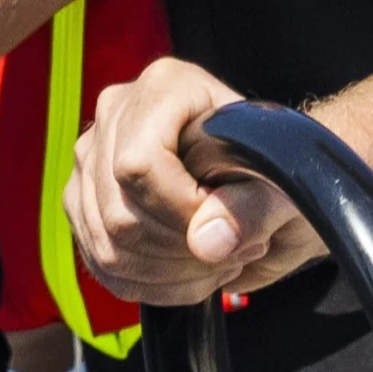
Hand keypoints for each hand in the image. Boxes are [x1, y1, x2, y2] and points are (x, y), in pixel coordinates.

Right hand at [65, 57, 324, 305]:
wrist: (266, 178)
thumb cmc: (277, 167)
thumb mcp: (287, 179)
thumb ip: (254, 206)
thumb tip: (206, 241)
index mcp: (165, 87)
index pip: (141, 164)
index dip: (180, 212)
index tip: (228, 231)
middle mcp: (116, 115)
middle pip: (121, 212)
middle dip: (183, 250)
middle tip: (238, 249)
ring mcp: (92, 161)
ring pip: (108, 245)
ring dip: (171, 273)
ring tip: (221, 261)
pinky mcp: (85, 205)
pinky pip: (103, 264)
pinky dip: (152, 285)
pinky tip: (194, 274)